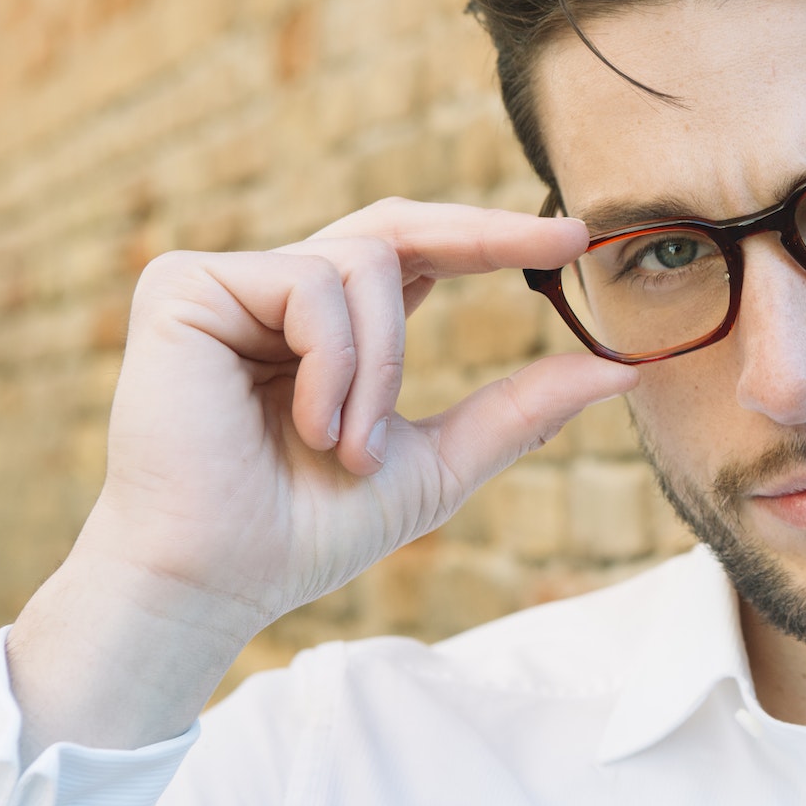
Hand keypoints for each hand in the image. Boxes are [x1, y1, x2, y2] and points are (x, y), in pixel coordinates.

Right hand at [6, 199, 638, 760]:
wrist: (216, 581)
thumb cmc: (309, 530)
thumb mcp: (439, 462)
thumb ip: (520, 410)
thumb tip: (620, 369)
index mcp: (335, 328)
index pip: (420, 255)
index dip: (492, 238)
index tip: (575, 241)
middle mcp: (281, 294)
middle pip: (396, 224)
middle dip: (484, 232)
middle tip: (563, 243)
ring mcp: (231, 284)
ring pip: (367, 263)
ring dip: (384, 366)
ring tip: (350, 446)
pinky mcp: (184, 287)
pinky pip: (310, 283)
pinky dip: (335, 360)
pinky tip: (310, 424)